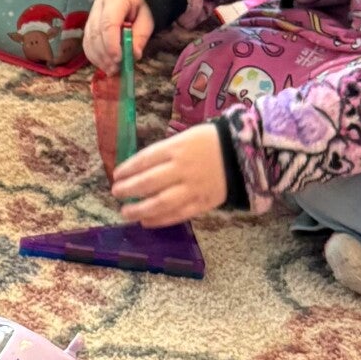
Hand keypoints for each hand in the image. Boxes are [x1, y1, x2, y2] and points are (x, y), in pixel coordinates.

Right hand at [87, 0, 152, 73]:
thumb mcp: (148, 19)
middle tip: (115, 68)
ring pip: (88, 39)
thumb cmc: (142, 6)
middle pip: (95, 32)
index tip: (119, 59)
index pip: (108, 23)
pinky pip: (87, 42)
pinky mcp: (89, 24)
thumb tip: (133, 55)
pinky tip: (103, 65)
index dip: (111, 43)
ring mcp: (91, 14)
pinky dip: (94, 56)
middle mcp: (99, 5)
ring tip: (110, 70)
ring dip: (98, 57)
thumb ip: (140, 36)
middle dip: (104, 54)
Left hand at [113, 124, 228, 224]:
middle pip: (149, 182)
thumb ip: (164, 152)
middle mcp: (182, 169)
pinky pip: (178, 215)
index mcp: (177, 148)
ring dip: (139, 209)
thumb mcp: (186, 137)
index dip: (128, 169)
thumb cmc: (211, 142)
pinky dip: (160, 220)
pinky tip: (146, 222)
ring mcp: (193, 188)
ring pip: (161, 202)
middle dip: (128, 190)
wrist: (243, 155)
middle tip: (116, 193)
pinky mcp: (202, 203)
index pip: (145, 160)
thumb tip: (138, 167)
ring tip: (125, 212)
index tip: (117, 175)